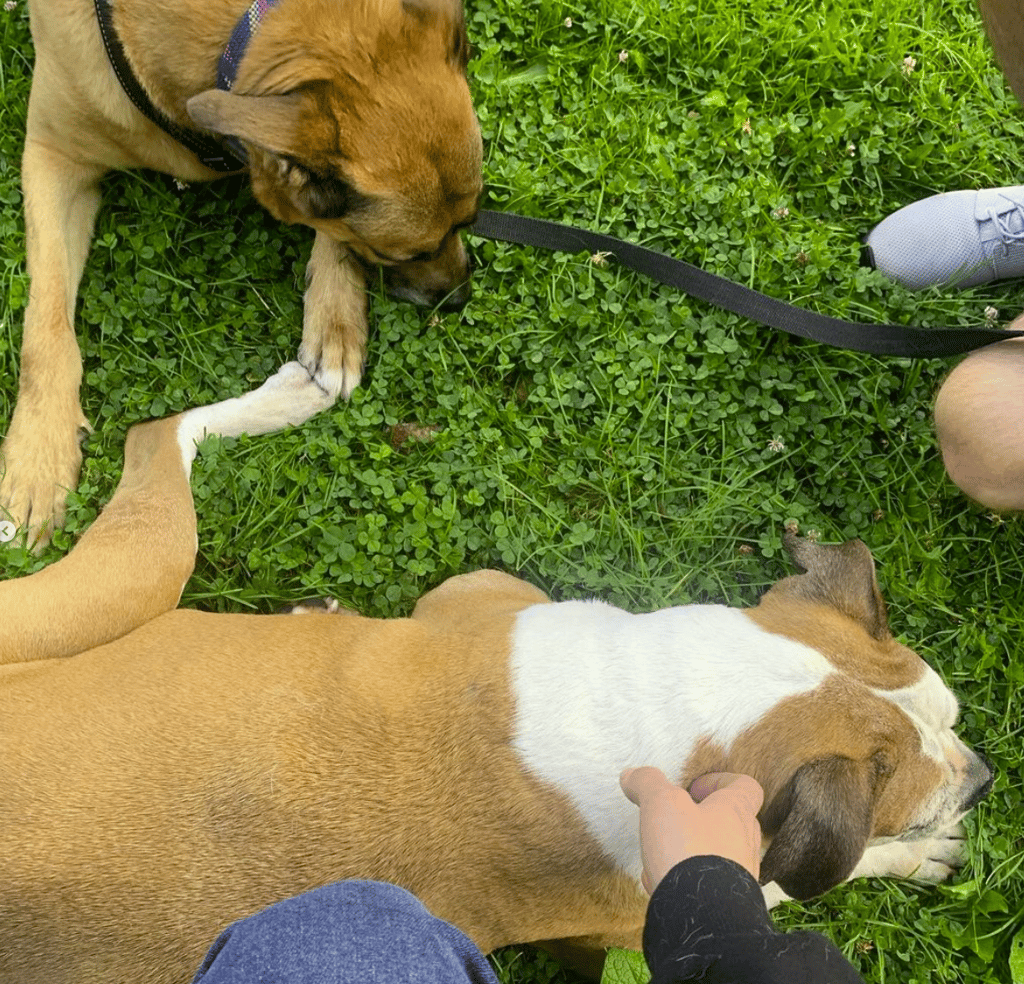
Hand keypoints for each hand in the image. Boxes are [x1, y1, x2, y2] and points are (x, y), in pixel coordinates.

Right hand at [619, 767, 763, 892]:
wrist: (702, 917)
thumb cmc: (688, 849)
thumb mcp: (661, 804)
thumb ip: (648, 784)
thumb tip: (631, 774)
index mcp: (737, 812)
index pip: (747, 786)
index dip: (721, 780)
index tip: (692, 788)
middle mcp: (745, 842)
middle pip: (732, 821)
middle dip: (702, 817)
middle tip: (675, 818)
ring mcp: (740, 875)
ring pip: (718, 854)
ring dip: (691, 850)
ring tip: (661, 854)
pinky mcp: (729, 903)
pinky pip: (709, 884)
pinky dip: (686, 880)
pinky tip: (660, 882)